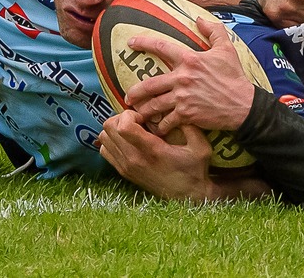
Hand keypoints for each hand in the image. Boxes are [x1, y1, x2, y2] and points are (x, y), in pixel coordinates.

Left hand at [97, 111, 214, 201]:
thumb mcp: (200, 146)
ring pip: (104, 137)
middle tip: (138, 120)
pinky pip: (105, 150)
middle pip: (109, 128)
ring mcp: (126, 167)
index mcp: (152, 151)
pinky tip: (129, 140)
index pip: (124, 126)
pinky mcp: (123, 172)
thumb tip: (175, 107)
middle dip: (121, 117)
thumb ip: (189, 124)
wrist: (188, 196)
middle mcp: (134, 159)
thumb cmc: (195, 169)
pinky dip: (112, 141)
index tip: (143, 116)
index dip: (130, 114)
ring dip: (115, 128)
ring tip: (133, 129)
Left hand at [122, 16, 255, 138]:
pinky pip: (166, 121)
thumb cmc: (235, 77)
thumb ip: (213, 31)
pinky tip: (155, 129)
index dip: (143, 43)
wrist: (243, 105)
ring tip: (137, 114)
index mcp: (189, 59)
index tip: (130, 43)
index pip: (160, 47)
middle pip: (149, 84)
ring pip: (154, 105)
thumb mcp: (226, 49)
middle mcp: (182, 77)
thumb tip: (199, 19)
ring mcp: (182, 97)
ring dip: (143, 110)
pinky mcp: (186, 115)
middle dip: (135, 92)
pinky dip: (159, 126)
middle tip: (128, 97)